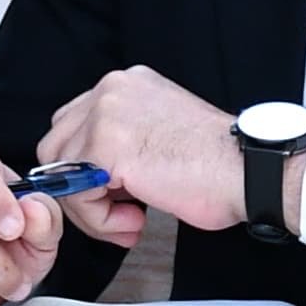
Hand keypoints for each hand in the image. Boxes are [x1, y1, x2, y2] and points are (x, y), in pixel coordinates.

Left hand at [39, 67, 258, 238]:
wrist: (247, 171)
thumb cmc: (218, 164)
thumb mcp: (160, 133)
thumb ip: (123, 141)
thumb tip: (88, 175)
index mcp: (126, 84)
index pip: (75, 126)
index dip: (87, 170)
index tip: (116, 196)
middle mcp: (111, 90)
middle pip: (57, 146)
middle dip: (81, 189)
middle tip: (119, 214)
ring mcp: (105, 114)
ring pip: (61, 173)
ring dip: (91, 209)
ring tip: (129, 221)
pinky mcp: (104, 146)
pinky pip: (76, 195)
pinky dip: (99, 219)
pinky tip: (135, 221)